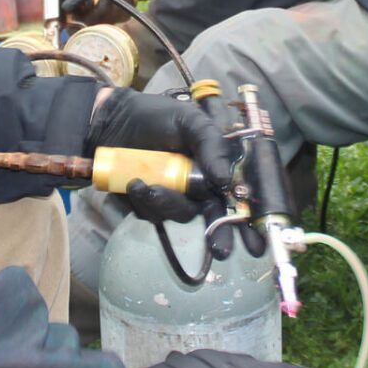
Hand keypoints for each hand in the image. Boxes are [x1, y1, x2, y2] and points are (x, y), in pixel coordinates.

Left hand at [89, 89, 246, 258]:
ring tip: (145, 183)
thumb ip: (210, 144)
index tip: (255, 240)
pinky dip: (144, 201)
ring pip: (181, 214)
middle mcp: (198, 186)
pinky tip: (134, 182)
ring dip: (166, 203)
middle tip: (222, 250)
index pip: (236, 194)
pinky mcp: (148, 204)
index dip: (247, 217)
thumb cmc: (154, 117)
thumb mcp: (188, 121)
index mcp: (213, 165)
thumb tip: (225, 179)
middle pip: (214, 217)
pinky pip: (153, 214)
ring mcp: (173, 196)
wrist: (112, 122)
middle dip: (220, 235)